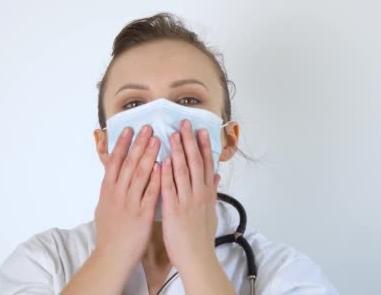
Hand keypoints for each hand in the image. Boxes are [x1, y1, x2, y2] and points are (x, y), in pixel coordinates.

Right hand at [93, 125, 160, 271]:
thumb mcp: (103, 207)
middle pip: (128, 163)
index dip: (122, 144)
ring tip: (157, 139)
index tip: (129, 129)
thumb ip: (110, 190)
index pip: (114, 161)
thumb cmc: (109, 233)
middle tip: (148, 127)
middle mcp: (117, 193)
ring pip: (140, 174)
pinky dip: (157, 178)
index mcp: (107, 190)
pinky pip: (150, 193)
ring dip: (149, 155)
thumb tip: (111, 175)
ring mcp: (129, 203)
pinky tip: (163, 166)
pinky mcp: (142, 214)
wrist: (111, 256)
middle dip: (138, 144)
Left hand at [160, 119, 220, 274]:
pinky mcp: (174, 210)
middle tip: (185, 123)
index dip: (204, 146)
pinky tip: (163, 161)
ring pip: (183, 172)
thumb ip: (213, 192)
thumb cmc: (201, 237)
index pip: (207, 165)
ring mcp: (187, 201)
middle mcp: (199, 194)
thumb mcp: (211, 212)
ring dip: (178, 152)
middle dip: (190, 141)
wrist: (197, 258)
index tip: (201, 130)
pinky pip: (170, 189)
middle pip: (196, 163)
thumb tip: (217, 177)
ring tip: (173, 134)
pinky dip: (166, 174)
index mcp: (207, 194)